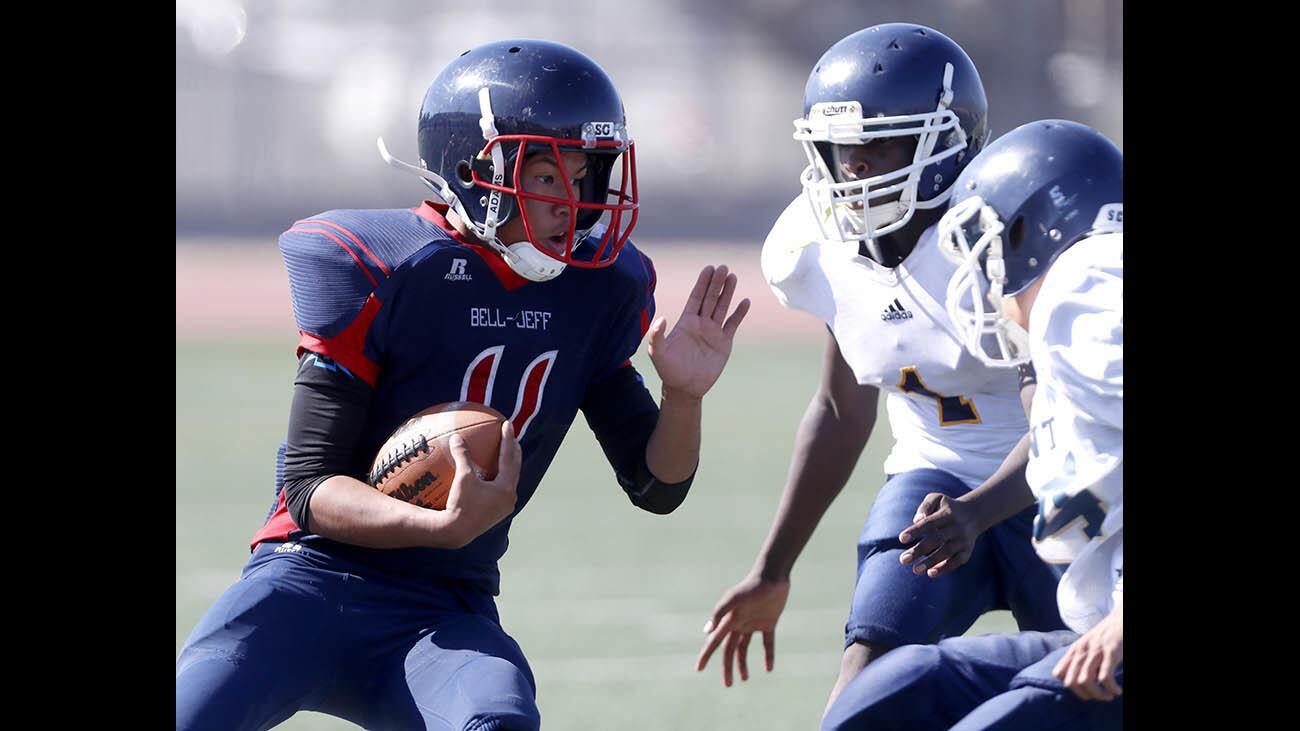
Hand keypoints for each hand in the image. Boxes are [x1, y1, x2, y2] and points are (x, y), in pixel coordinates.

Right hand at [441, 421, 521, 548]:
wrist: (456, 532)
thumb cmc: (460, 504)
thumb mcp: (462, 478)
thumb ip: (462, 456)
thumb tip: (456, 437)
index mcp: (506, 487)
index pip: (509, 458)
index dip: (508, 439)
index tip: (506, 424)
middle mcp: (509, 497)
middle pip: (515, 468)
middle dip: (513, 451)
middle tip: (510, 436)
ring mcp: (504, 506)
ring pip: (510, 479)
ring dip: (508, 465)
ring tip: (505, 453)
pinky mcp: (497, 512)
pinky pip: (501, 489)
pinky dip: (499, 477)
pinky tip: (490, 473)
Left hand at [649, 265, 750, 399]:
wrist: (685, 388)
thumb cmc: (668, 370)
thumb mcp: (657, 353)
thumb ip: (656, 335)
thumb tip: (661, 318)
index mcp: (686, 322)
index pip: (696, 297)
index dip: (702, 283)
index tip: (709, 268)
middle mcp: (700, 323)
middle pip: (710, 298)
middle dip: (716, 283)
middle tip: (724, 267)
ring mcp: (713, 332)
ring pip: (722, 307)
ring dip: (728, 292)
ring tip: (733, 276)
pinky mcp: (724, 343)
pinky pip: (733, 324)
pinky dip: (739, 313)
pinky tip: (745, 301)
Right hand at [695, 575, 789, 686]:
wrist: (773, 575)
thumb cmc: (751, 586)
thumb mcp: (734, 598)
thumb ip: (719, 611)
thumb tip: (707, 631)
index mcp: (728, 620)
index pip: (714, 642)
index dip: (706, 655)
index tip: (699, 669)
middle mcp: (738, 623)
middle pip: (729, 650)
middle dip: (727, 667)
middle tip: (728, 685)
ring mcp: (753, 624)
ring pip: (744, 649)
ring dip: (743, 664)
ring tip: (745, 679)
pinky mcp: (768, 623)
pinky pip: (767, 643)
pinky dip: (768, 656)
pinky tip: (769, 668)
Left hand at [898, 493, 982, 577]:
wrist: (974, 514)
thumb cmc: (947, 507)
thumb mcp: (937, 499)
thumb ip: (925, 507)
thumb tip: (917, 520)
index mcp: (947, 514)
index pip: (929, 523)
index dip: (915, 531)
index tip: (901, 539)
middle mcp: (956, 527)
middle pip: (937, 539)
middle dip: (919, 550)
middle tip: (903, 560)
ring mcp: (963, 540)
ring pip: (947, 552)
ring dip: (931, 562)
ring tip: (915, 570)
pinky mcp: (967, 551)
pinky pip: (957, 561)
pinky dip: (945, 568)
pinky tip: (930, 573)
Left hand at [1053, 604, 1122, 700]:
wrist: (1120, 618)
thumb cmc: (1104, 634)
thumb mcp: (1086, 644)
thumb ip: (1077, 658)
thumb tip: (1071, 679)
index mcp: (1074, 650)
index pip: (1059, 674)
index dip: (1070, 687)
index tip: (1086, 690)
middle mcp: (1082, 650)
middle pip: (1071, 682)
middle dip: (1085, 695)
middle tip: (1099, 696)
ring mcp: (1095, 650)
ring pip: (1085, 681)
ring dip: (1098, 695)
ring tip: (1109, 695)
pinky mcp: (1111, 651)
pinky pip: (1104, 677)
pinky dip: (1111, 689)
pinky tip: (1118, 690)